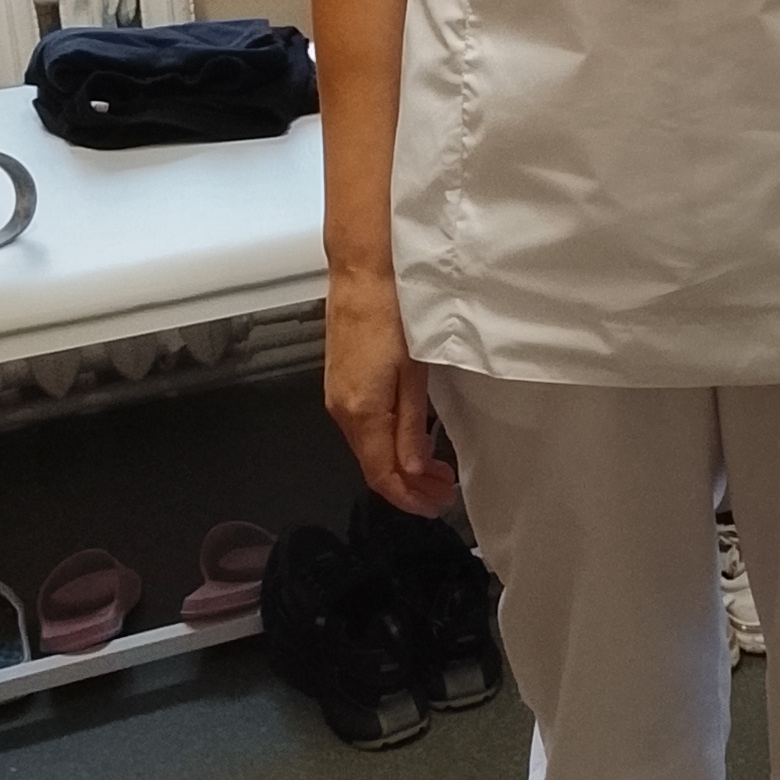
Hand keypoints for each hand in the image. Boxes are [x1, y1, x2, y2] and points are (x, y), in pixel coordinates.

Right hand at [324, 264, 457, 513]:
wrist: (362, 273)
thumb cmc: (393, 314)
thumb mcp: (413, 374)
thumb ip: (410, 427)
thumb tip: (411, 471)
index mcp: (360, 413)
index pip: (381, 474)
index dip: (408, 498)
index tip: (435, 505)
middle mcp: (341, 411)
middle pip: (372, 465)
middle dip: (407, 485)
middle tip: (442, 490)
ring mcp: (337, 396)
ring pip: (367, 447)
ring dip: (399, 464)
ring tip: (434, 470)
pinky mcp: (340, 382)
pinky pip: (363, 427)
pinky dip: (387, 442)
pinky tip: (411, 440)